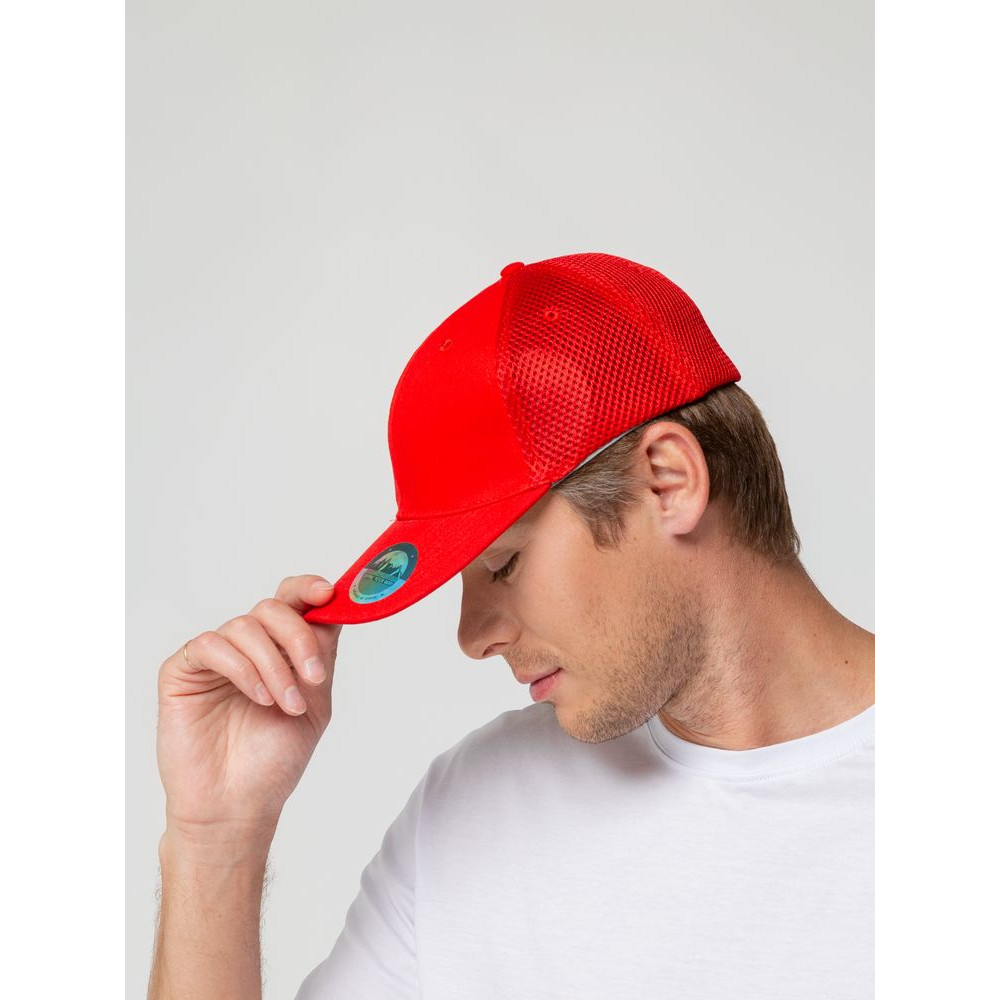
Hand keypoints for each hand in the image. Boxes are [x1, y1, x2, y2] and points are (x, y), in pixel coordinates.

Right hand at [155, 575, 342, 842]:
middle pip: (273, 608)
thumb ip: (321, 656)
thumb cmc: (273, 760)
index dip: (309, 589)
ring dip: (274, 665)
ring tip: (284, 704)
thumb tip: (334, 609)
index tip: (329, 593)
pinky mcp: (182, 671)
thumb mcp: (315, 703)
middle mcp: (247, 647)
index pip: (292, 602)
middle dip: (298, 637)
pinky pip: (212, 646)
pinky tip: (257, 698)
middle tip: (313, 676)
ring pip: (245, 626)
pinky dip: (242, 668)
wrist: (238, 805)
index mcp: (279, 650)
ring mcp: (214, 657)